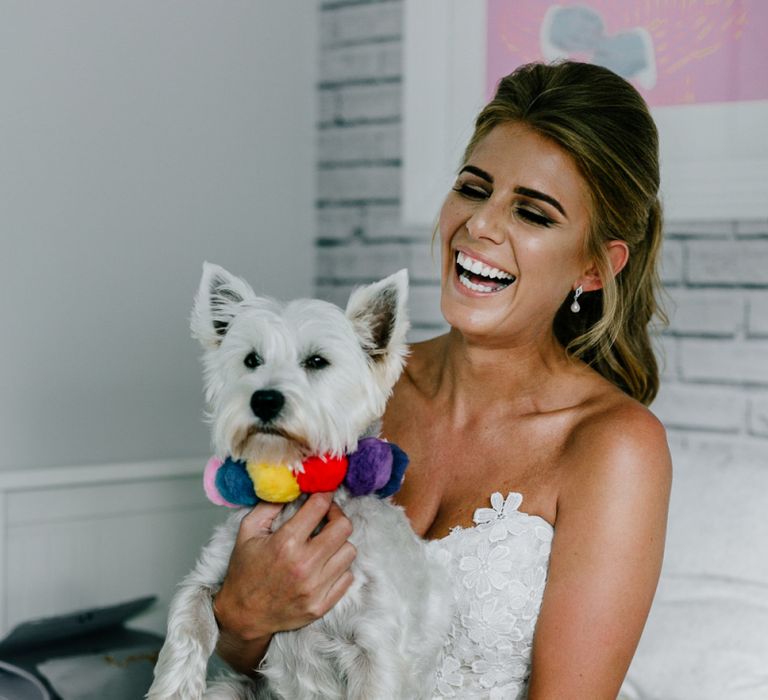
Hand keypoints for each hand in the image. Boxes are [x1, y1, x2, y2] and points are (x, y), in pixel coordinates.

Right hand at [214, 492, 355, 641]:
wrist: (242, 616)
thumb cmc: (244, 572)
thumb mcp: (247, 532)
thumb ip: (268, 506)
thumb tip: (291, 487)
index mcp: (286, 543)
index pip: (319, 506)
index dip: (324, 494)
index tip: (324, 494)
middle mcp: (304, 565)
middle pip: (344, 527)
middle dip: (337, 516)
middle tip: (327, 517)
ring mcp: (315, 588)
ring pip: (350, 552)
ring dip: (339, 543)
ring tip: (325, 543)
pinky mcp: (321, 605)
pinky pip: (348, 577)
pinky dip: (339, 568)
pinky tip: (325, 565)